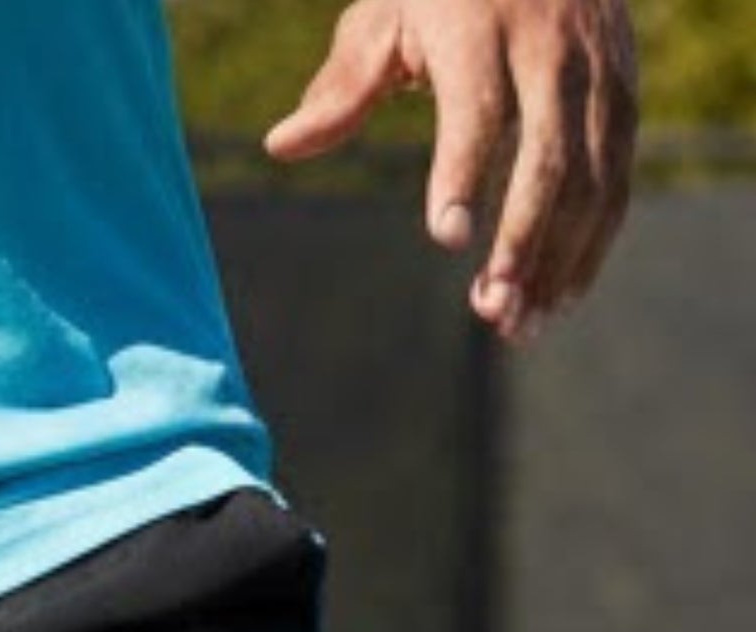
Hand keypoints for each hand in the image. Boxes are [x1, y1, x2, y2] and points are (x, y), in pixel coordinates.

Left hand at [264, 0, 638, 344]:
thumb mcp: (385, 14)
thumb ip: (342, 87)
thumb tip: (280, 146)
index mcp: (481, 26)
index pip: (477, 108)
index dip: (464, 172)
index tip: (448, 237)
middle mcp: (551, 46)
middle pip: (550, 153)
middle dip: (522, 240)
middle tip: (490, 312)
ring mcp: (597, 66)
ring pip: (596, 173)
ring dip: (560, 257)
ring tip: (519, 326)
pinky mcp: (625, 85)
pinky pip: (619, 172)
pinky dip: (593, 240)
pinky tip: (558, 295)